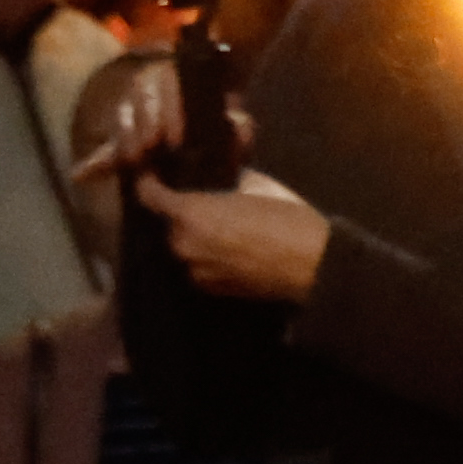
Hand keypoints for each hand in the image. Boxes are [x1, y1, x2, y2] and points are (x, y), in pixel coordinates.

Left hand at [138, 172, 330, 305]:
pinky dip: (207, 256)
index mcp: (191, 213)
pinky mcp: (212, 289)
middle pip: (168, 222)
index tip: (154, 175)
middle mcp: (184, 244)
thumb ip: (225, 179)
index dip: (149, 181)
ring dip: (194, 235)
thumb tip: (217, 174)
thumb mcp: (255, 185)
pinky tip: (231, 248)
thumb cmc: (288, 219)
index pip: (149, 194)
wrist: (313, 266)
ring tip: (220, 227)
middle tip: (202, 200)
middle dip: (180, 211)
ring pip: (184, 246)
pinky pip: (199, 265)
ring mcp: (196, 270)